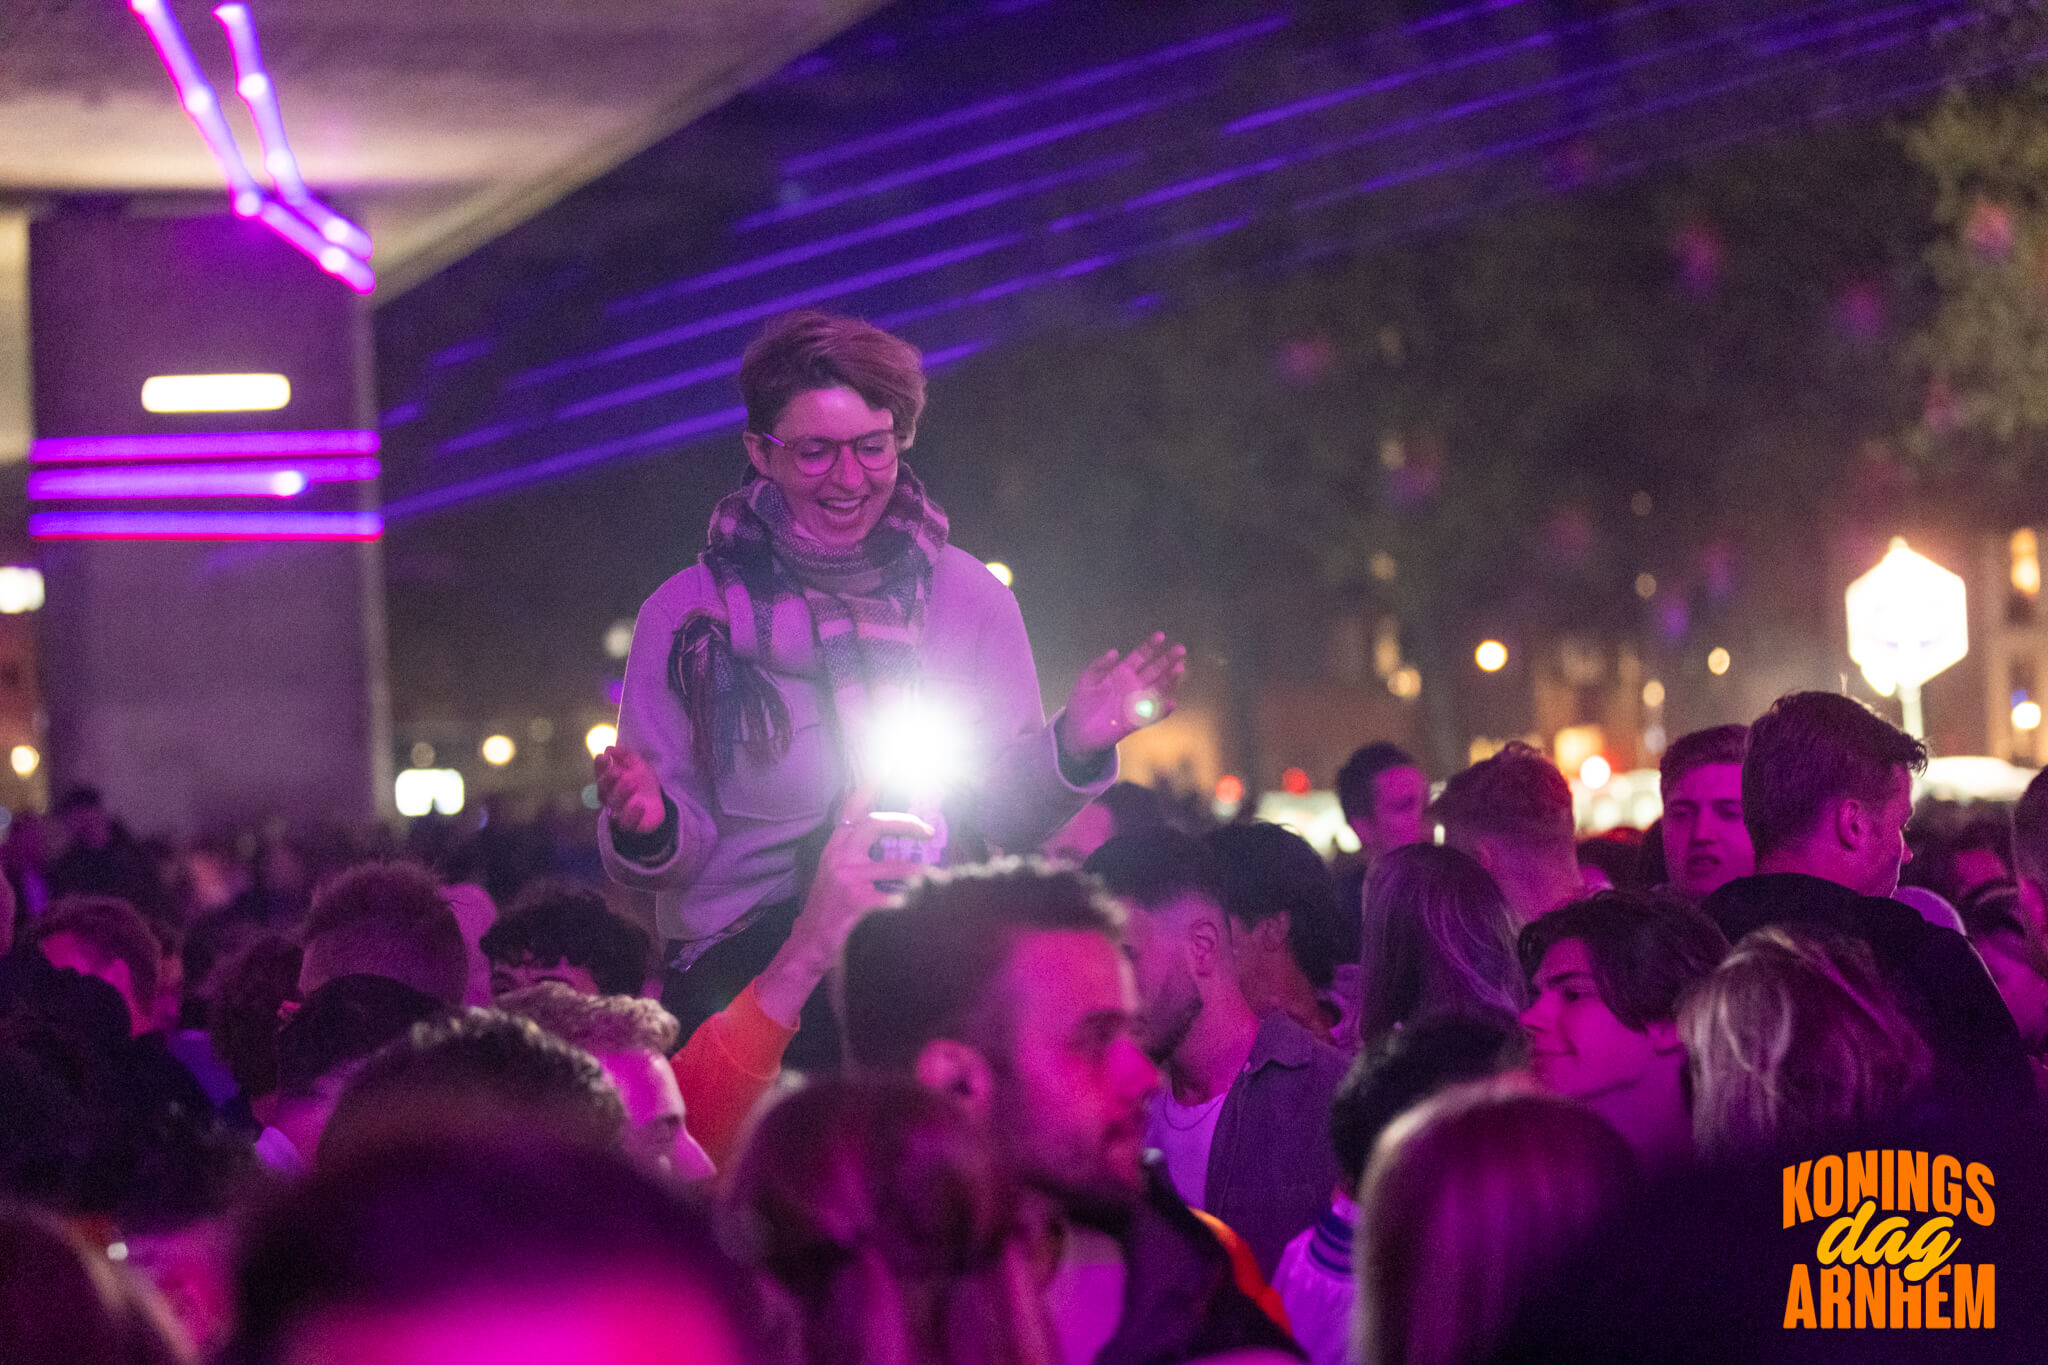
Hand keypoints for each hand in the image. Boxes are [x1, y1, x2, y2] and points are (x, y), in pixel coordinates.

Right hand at [593, 746, 664, 835]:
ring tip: (631, 782)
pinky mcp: (631, 827)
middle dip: (608, 780)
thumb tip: (609, 748)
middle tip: (616, 771)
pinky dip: (632, 814)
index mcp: (609, 786)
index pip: (600, 776)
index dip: (600, 767)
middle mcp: (610, 800)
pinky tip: (639, 804)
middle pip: (604, 791)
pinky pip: (628, 823)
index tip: (603, 756)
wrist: (659, 807)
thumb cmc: (643, 785)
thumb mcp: (638, 766)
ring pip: (614, 805)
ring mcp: (619, 814)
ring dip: (621, 793)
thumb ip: (625, 756)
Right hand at [756, 784, 930, 1026]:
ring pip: (900, 866)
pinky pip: (899, 897)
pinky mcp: (859, 902)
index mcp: (836, 846)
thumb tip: (893, 834)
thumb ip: (857, 851)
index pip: (855, 806)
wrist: (808, 946)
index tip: (889, 761)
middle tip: (928, 831)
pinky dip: (913, 902)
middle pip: (877, 823)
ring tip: (931, 880)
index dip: (873, 783)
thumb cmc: (830, 909)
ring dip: (920, 873)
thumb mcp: (836, 872)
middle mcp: (839, 856)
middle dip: (907, 824)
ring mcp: (848, 878)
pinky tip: (917, 910)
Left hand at [1059, 632, 1186, 759]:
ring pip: (1157, 689)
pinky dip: (1162, 711)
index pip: (1140, 657)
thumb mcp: (1086, 681)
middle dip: (1167, 660)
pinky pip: (1152, 715)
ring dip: (1169, 680)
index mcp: (1121, 674)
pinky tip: (1171, 703)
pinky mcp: (1134, 721)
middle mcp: (1132, 686)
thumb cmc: (1082, 705)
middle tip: (1180, 650)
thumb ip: (1098, 666)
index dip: (1150, 646)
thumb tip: (1114, 652)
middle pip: (1154, 670)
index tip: (1160, 636)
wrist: (1078, 732)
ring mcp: (1135, 703)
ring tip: (1179, 669)